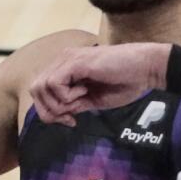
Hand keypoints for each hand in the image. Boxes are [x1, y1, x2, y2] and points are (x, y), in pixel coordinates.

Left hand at [30, 43, 167, 126]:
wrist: (145, 69)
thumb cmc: (125, 82)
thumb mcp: (92, 100)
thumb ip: (73, 104)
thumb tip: (57, 115)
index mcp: (65, 68)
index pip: (39, 92)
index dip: (50, 111)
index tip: (71, 120)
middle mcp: (63, 60)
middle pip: (35, 90)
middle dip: (50, 111)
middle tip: (72, 116)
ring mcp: (68, 59)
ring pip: (40, 87)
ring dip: (59, 103)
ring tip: (81, 100)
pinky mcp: (76, 61)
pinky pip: (54, 84)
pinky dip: (66, 96)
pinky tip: (85, 93)